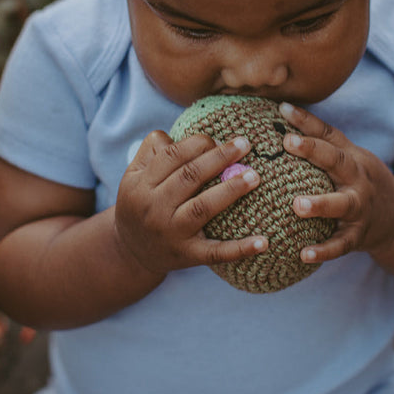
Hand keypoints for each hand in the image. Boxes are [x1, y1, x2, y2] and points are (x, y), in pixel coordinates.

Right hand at [115, 131, 268, 274]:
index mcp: (140, 183)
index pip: (171, 156)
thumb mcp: (133, 175)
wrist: (130, 251)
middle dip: (219, 157)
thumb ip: (154, 150)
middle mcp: (154, 207)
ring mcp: (170, 233)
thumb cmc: (140, 202)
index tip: (218, 138)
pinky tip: (263, 242)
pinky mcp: (187, 256)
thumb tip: (194, 137)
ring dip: (231, 190)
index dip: (197, 143)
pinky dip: (240, 249)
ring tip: (254, 176)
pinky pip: (216, 252)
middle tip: (245, 144)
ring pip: (202, 208)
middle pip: (189, 176)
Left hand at [279, 103, 393, 263]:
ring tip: (297, 205)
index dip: (306, 122)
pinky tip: (303, 254)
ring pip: (341, 204)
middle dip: (313, 150)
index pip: (328, 135)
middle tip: (288, 142)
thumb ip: (318, 134)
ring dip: (320, 204)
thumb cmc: (359, 178)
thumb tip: (282, 107)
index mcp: (351, 157)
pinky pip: (341, 245)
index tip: (282, 110)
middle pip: (337, 161)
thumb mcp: (347, 154)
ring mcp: (360, 208)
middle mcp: (357, 179)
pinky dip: (324, 251)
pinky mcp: (358, 236)